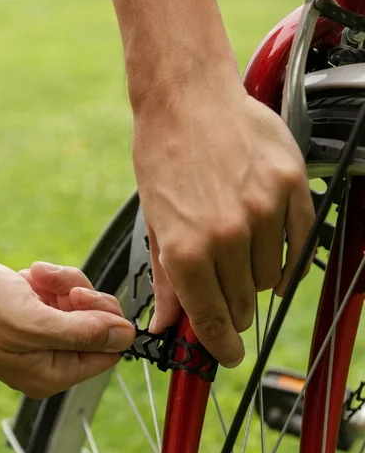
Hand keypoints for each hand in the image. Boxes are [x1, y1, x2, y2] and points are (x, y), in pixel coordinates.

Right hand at [0, 258, 134, 397]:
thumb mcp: (34, 322)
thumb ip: (84, 333)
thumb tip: (127, 336)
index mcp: (52, 374)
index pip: (108, 353)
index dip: (104, 322)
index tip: (80, 299)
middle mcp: (51, 360)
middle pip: (99, 326)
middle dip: (81, 296)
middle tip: (58, 286)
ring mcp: (44, 337)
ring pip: (82, 305)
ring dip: (63, 283)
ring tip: (35, 277)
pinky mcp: (37, 315)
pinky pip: (63, 294)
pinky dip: (50, 281)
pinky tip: (28, 278)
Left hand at [133, 76, 314, 366]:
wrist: (188, 98)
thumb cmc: (164, 158)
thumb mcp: (154, 224)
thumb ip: (166, 281)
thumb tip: (166, 325)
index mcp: (187, 249)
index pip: (212, 319)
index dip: (221, 345)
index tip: (229, 354)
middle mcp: (228, 235)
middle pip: (243, 304)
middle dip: (233, 309)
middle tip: (226, 296)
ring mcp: (265, 210)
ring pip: (272, 278)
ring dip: (256, 278)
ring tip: (239, 253)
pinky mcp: (291, 187)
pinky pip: (299, 245)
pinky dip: (287, 257)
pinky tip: (271, 250)